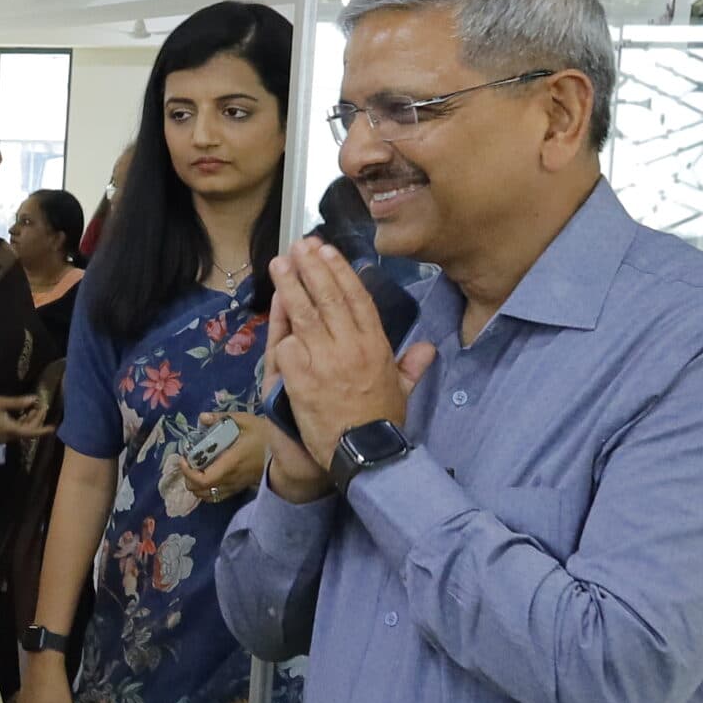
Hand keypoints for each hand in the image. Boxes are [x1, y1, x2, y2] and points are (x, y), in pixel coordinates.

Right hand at [0, 394, 56, 443]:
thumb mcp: (0, 403)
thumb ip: (18, 402)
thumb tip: (34, 399)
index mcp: (10, 430)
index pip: (32, 432)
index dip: (43, 429)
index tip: (54, 427)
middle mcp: (8, 437)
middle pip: (28, 431)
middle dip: (36, 420)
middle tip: (41, 406)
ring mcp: (2, 438)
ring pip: (21, 432)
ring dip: (28, 421)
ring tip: (32, 407)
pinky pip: (14, 431)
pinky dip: (20, 423)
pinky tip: (20, 412)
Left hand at [180, 411, 269, 505]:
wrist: (289, 452)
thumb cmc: (266, 435)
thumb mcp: (245, 421)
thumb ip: (222, 418)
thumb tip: (202, 417)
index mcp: (230, 463)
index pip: (203, 479)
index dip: (188, 473)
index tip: (183, 458)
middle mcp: (231, 478)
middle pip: (201, 490)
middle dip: (188, 480)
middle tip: (187, 464)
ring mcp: (237, 485)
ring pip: (209, 496)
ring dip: (197, 487)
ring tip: (195, 471)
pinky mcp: (241, 487)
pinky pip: (219, 496)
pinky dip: (208, 491)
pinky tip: (208, 478)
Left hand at [269, 238, 436, 471]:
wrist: (364, 455)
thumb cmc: (381, 424)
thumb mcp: (402, 392)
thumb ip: (411, 366)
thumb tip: (427, 348)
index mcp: (376, 346)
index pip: (358, 299)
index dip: (341, 272)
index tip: (328, 251)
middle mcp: (351, 347)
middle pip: (329, 298)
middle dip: (313, 269)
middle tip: (299, 247)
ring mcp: (325, 361)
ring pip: (305, 315)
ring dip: (291, 286)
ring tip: (279, 264)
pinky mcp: (301, 379)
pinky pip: (288, 347)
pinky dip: (281, 330)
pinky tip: (274, 310)